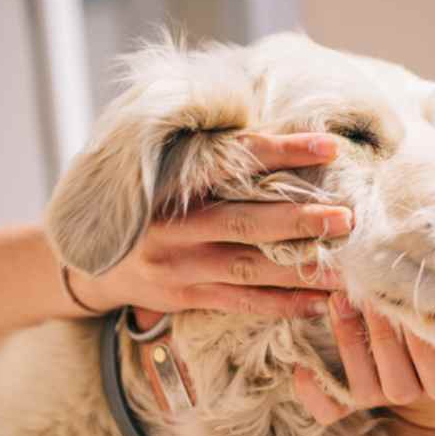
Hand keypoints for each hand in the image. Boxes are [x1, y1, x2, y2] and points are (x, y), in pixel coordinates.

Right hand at [66, 132, 350, 317]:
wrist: (86, 261)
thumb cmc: (145, 204)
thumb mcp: (164, 170)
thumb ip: (210, 156)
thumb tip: (280, 132)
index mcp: (172, 181)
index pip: (234, 160)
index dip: (282, 152)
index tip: (329, 146)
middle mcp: (175, 225)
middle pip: (247, 222)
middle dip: (301, 220)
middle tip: (348, 217)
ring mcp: (180, 265)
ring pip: (250, 269)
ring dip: (302, 270)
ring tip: (348, 270)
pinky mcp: (185, 297)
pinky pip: (242, 303)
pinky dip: (283, 304)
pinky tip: (320, 303)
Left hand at [293, 294, 434, 431]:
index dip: (421, 340)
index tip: (411, 303)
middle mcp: (413, 393)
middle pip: (395, 376)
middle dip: (380, 334)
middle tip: (368, 291)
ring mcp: (382, 397)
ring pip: (363, 384)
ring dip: (348, 343)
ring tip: (340, 301)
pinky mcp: (353, 399)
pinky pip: (331, 409)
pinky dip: (315, 395)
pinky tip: (301, 369)